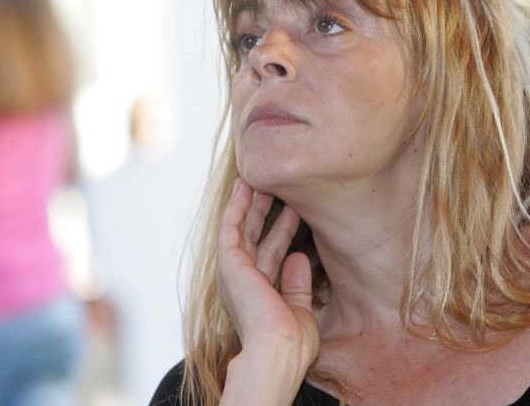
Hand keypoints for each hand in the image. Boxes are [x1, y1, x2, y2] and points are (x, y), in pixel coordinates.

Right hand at [218, 179, 318, 403]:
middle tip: (274, 187)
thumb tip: (299, 258)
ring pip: (240, 228)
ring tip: (258, 179)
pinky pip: (231, 228)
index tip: (294, 210)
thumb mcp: (300, 309)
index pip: (270, 254)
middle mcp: (242, 282)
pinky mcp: (229, 264)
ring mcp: (234, 273)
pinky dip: (236, 207)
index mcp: (259, 294)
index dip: (281, 231)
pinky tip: (244, 189)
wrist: (277, 350)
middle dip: (263, 212)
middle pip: (253, 237)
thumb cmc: (291, 343)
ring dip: (248, 203)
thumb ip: (297, 285)